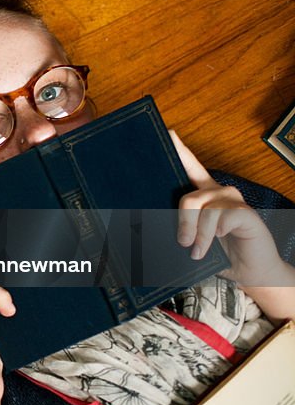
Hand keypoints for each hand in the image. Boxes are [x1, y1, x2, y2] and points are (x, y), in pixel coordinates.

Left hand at [171, 131, 283, 285]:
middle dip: (182, 222)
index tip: (167, 132)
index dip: (179, 149)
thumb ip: (180, 224)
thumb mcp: (194, 237)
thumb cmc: (220, 253)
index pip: (190, 166)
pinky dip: (213, 234)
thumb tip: (152, 221)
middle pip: (188, 197)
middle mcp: (220, 191)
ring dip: (197, 234)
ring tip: (198, 251)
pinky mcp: (246, 212)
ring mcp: (234, 200)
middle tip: (183, 242)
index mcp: (205, 193)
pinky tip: (220, 239)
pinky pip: (219, 217)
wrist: (250, 272)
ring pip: (203, 209)